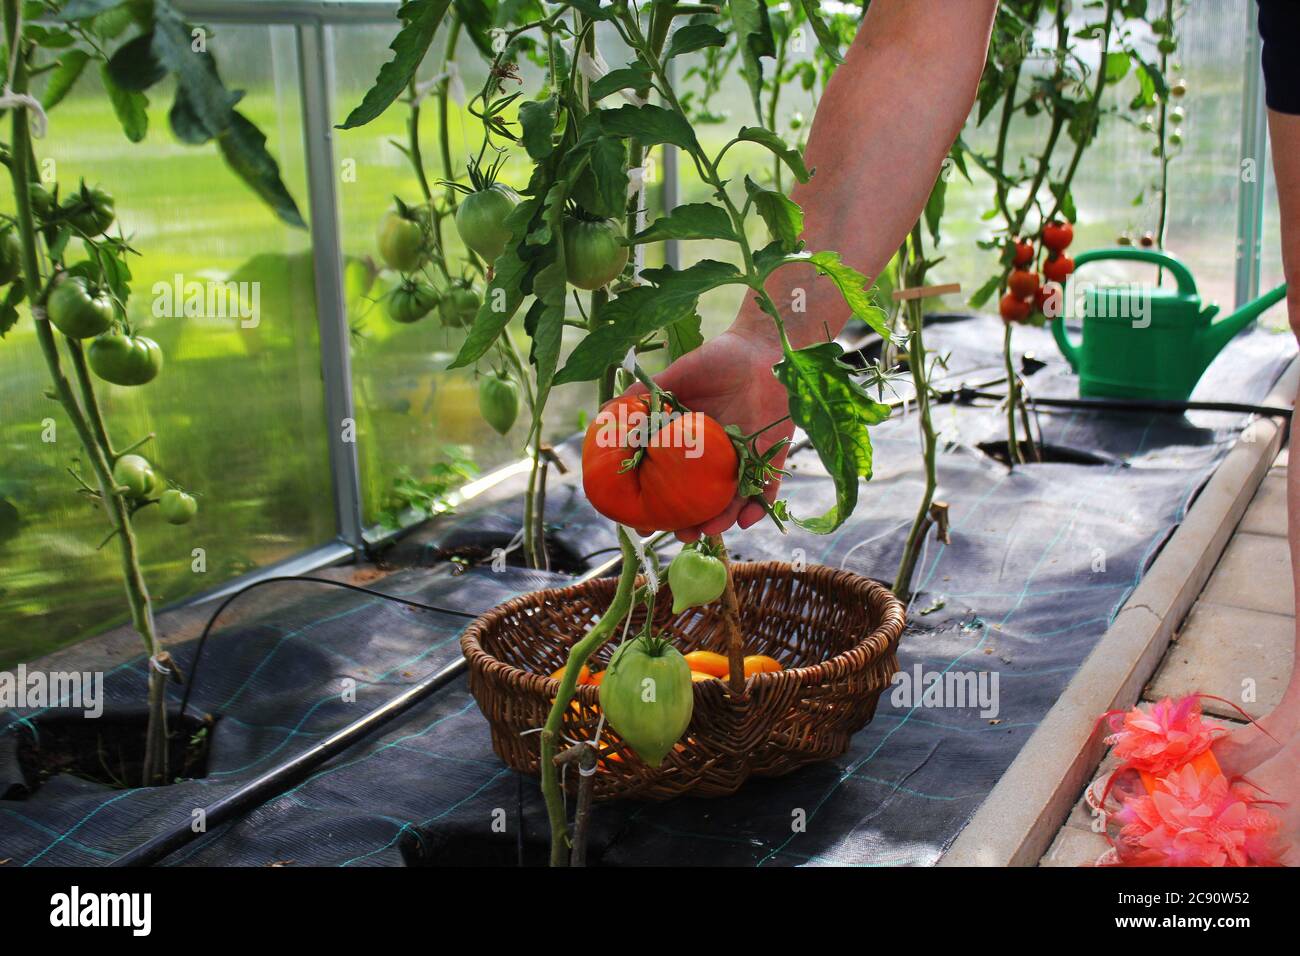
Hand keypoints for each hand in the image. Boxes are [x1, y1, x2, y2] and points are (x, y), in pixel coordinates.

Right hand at [627, 327, 791, 541]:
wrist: (763, 346)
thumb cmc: (719, 359)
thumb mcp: (677, 376)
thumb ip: (646, 395)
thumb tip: (606, 411)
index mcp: (692, 442)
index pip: (673, 480)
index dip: (660, 503)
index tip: (644, 523)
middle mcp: (717, 457)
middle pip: (702, 499)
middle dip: (691, 522)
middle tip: (679, 534)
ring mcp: (745, 458)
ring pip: (732, 500)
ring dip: (721, 519)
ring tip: (707, 530)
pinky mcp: (772, 455)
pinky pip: (767, 487)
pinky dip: (759, 505)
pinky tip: (746, 519)